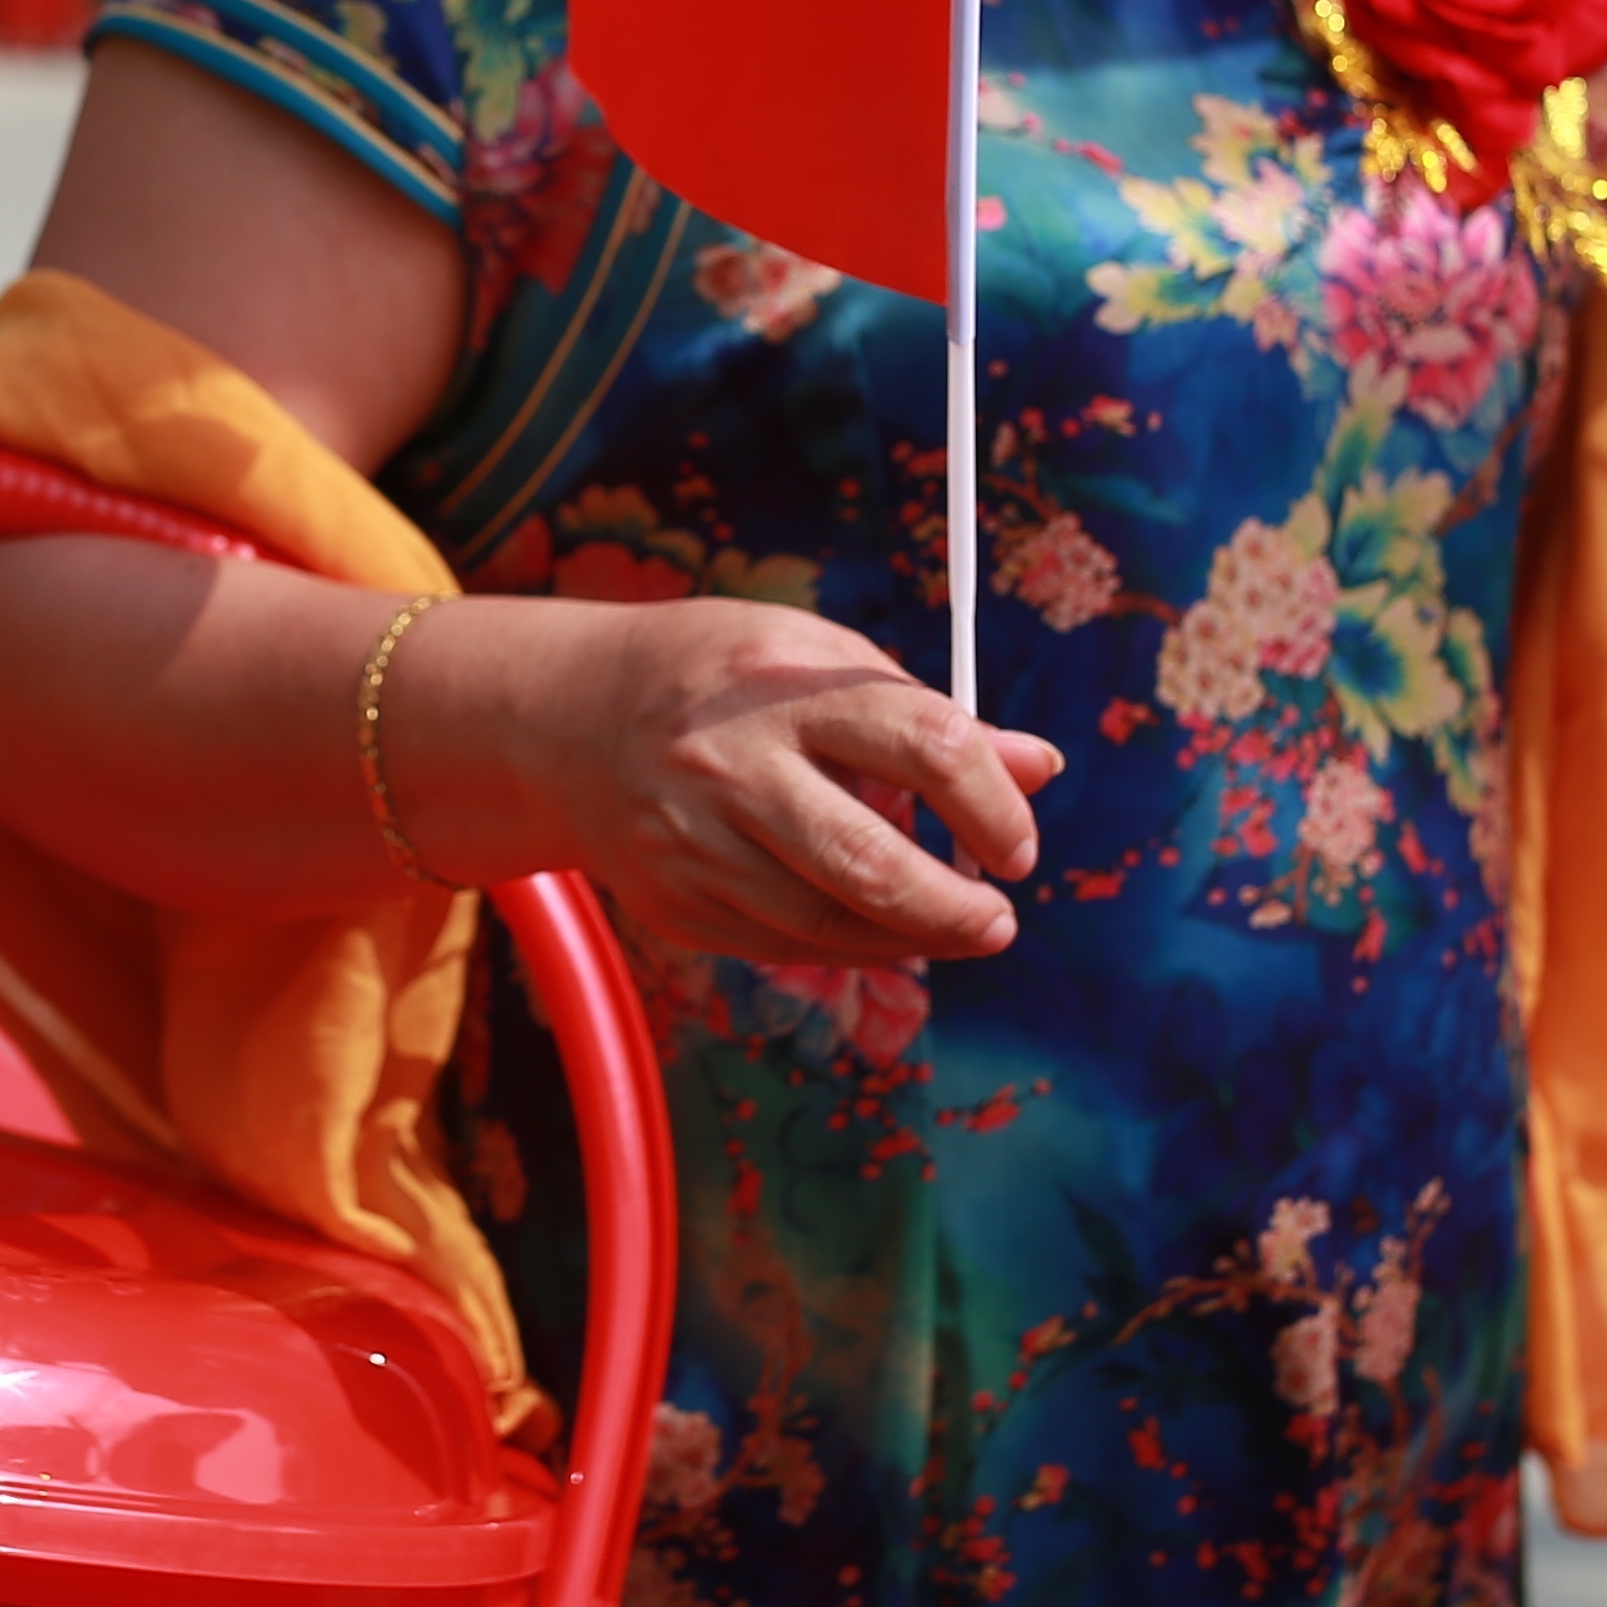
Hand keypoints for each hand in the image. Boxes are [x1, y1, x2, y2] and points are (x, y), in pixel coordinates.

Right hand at [412, 598, 1062, 966]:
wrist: (566, 718)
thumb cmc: (725, 679)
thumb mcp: (820, 657)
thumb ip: (928, 714)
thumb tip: (1040, 768)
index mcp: (784, 685)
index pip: (925, 746)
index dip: (994, 804)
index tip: (1017, 843)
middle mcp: (732, 766)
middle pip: (869, 863)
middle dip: (955, 908)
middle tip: (999, 918)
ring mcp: (693, 843)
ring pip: (825, 924)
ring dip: (912, 940)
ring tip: (957, 929)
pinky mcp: (673, 902)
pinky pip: (782, 945)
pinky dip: (848, 948)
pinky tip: (883, 934)